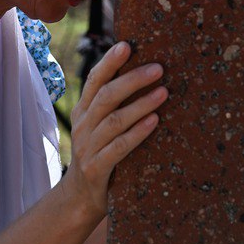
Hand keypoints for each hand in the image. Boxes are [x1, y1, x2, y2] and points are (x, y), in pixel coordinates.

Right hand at [62, 42, 167, 219]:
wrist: (80, 197)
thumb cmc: (99, 154)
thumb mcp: (100, 127)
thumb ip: (113, 105)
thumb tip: (144, 73)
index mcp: (83, 111)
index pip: (94, 81)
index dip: (109, 62)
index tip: (127, 45)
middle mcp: (83, 126)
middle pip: (106, 96)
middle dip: (132, 79)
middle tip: (158, 68)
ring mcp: (88, 147)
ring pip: (114, 121)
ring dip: (140, 105)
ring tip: (164, 93)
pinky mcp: (96, 169)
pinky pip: (118, 148)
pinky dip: (136, 134)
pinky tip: (154, 122)